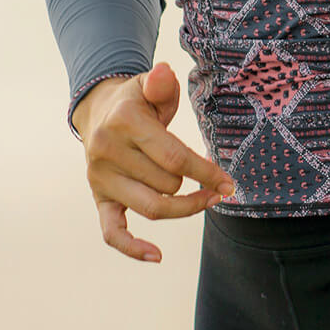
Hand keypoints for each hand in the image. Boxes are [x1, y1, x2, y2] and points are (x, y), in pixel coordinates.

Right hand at [81, 61, 235, 262]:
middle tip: (214, 179)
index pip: (173, 157)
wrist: (99, 111)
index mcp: (124, 122)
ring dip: (184, 209)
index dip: (205, 173)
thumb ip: (160, 82)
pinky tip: (157, 256)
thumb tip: (164, 73)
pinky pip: (112, 233)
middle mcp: (108, 151)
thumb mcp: (148, 84)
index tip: (229, 184)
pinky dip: (133, 249)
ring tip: (205, 200)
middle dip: (195, 183)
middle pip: (166, 185)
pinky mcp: (99, 198)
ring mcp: (102, 178)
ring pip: (151, 208)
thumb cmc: (136, 100)